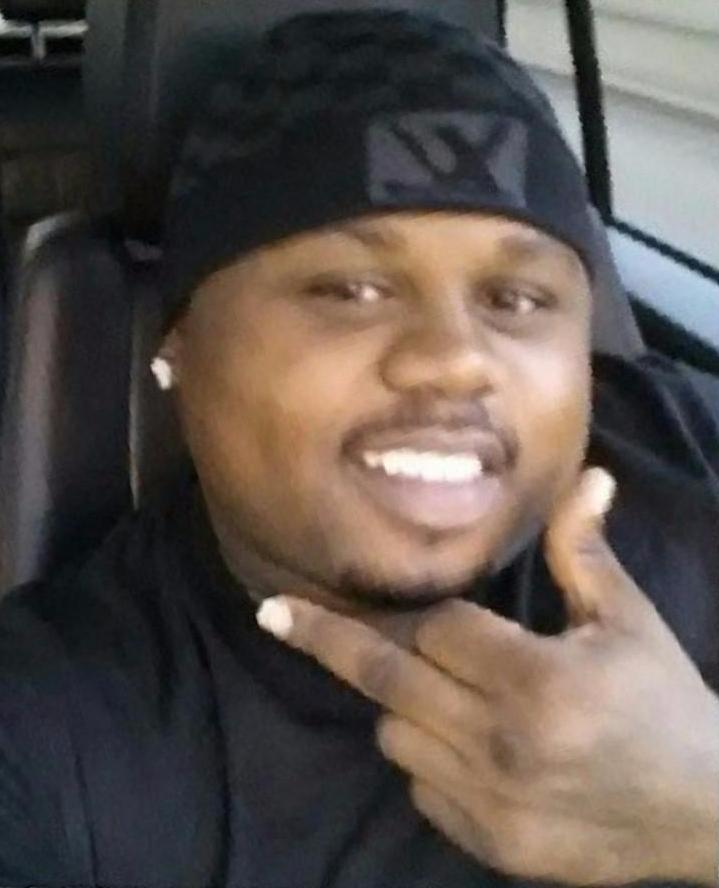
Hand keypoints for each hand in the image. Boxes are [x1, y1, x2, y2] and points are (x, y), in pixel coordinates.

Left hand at [257, 469, 718, 885]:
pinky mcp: (488, 845)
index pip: (439, 629)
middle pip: (388, 676)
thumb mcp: (628, 620)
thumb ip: (586, 550)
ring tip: (438, 686)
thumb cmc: (662, 702)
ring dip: (399, 698)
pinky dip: (422, 753)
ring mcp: (489, 804)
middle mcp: (503, 746)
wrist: (704, 811)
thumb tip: (589, 475)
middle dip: (329, 638)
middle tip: (272, 613)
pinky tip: (462, 740)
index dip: (430, 613)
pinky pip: (418, 784)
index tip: (409, 602)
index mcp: (539, 683)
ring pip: (394, 731)